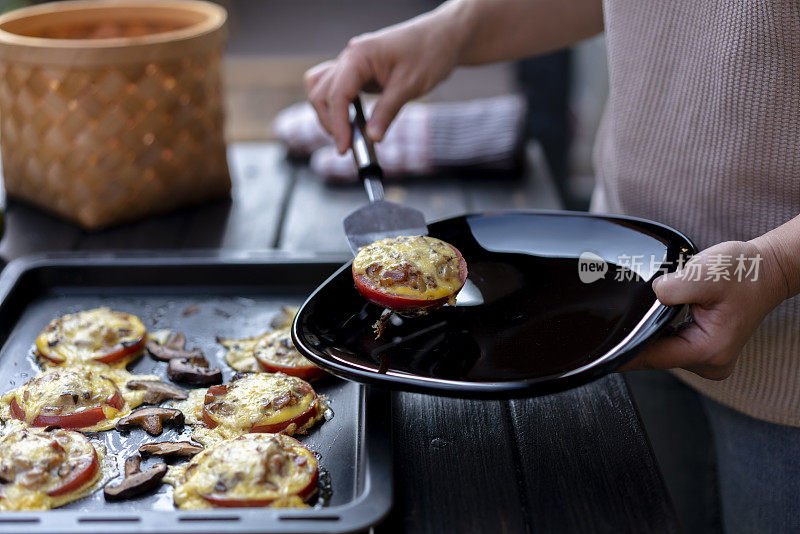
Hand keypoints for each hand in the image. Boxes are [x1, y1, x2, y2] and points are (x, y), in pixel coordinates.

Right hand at [304, 10, 465, 153]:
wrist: (443, 37)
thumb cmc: (429, 53)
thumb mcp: (409, 86)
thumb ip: (387, 112)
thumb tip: (372, 138)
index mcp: (359, 55)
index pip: (337, 94)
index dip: (338, 124)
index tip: (344, 148)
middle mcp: (350, 57)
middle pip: (322, 93)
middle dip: (331, 122)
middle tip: (348, 146)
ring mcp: (352, 63)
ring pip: (323, 90)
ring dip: (330, 114)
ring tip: (347, 134)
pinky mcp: (358, 71)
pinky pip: (336, 88)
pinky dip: (338, 106)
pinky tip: (351, 119)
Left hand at [623, 240, 787, 378]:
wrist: (766, 270)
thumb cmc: (743, 272)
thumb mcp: (707, 272)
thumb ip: (677, 286)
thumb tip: (654, 294)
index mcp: (709, 351)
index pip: (652, 357)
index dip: (625, 349)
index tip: (602, 346)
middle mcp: (709, 363)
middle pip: (654, 356)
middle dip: (639, 336)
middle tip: (627, 313)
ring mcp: (708, 360)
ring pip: (661, 351)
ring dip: (652, 332)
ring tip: (654, 310)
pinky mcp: (704, 352)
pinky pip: (670, 345)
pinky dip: (662, 331)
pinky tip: (661, 316)